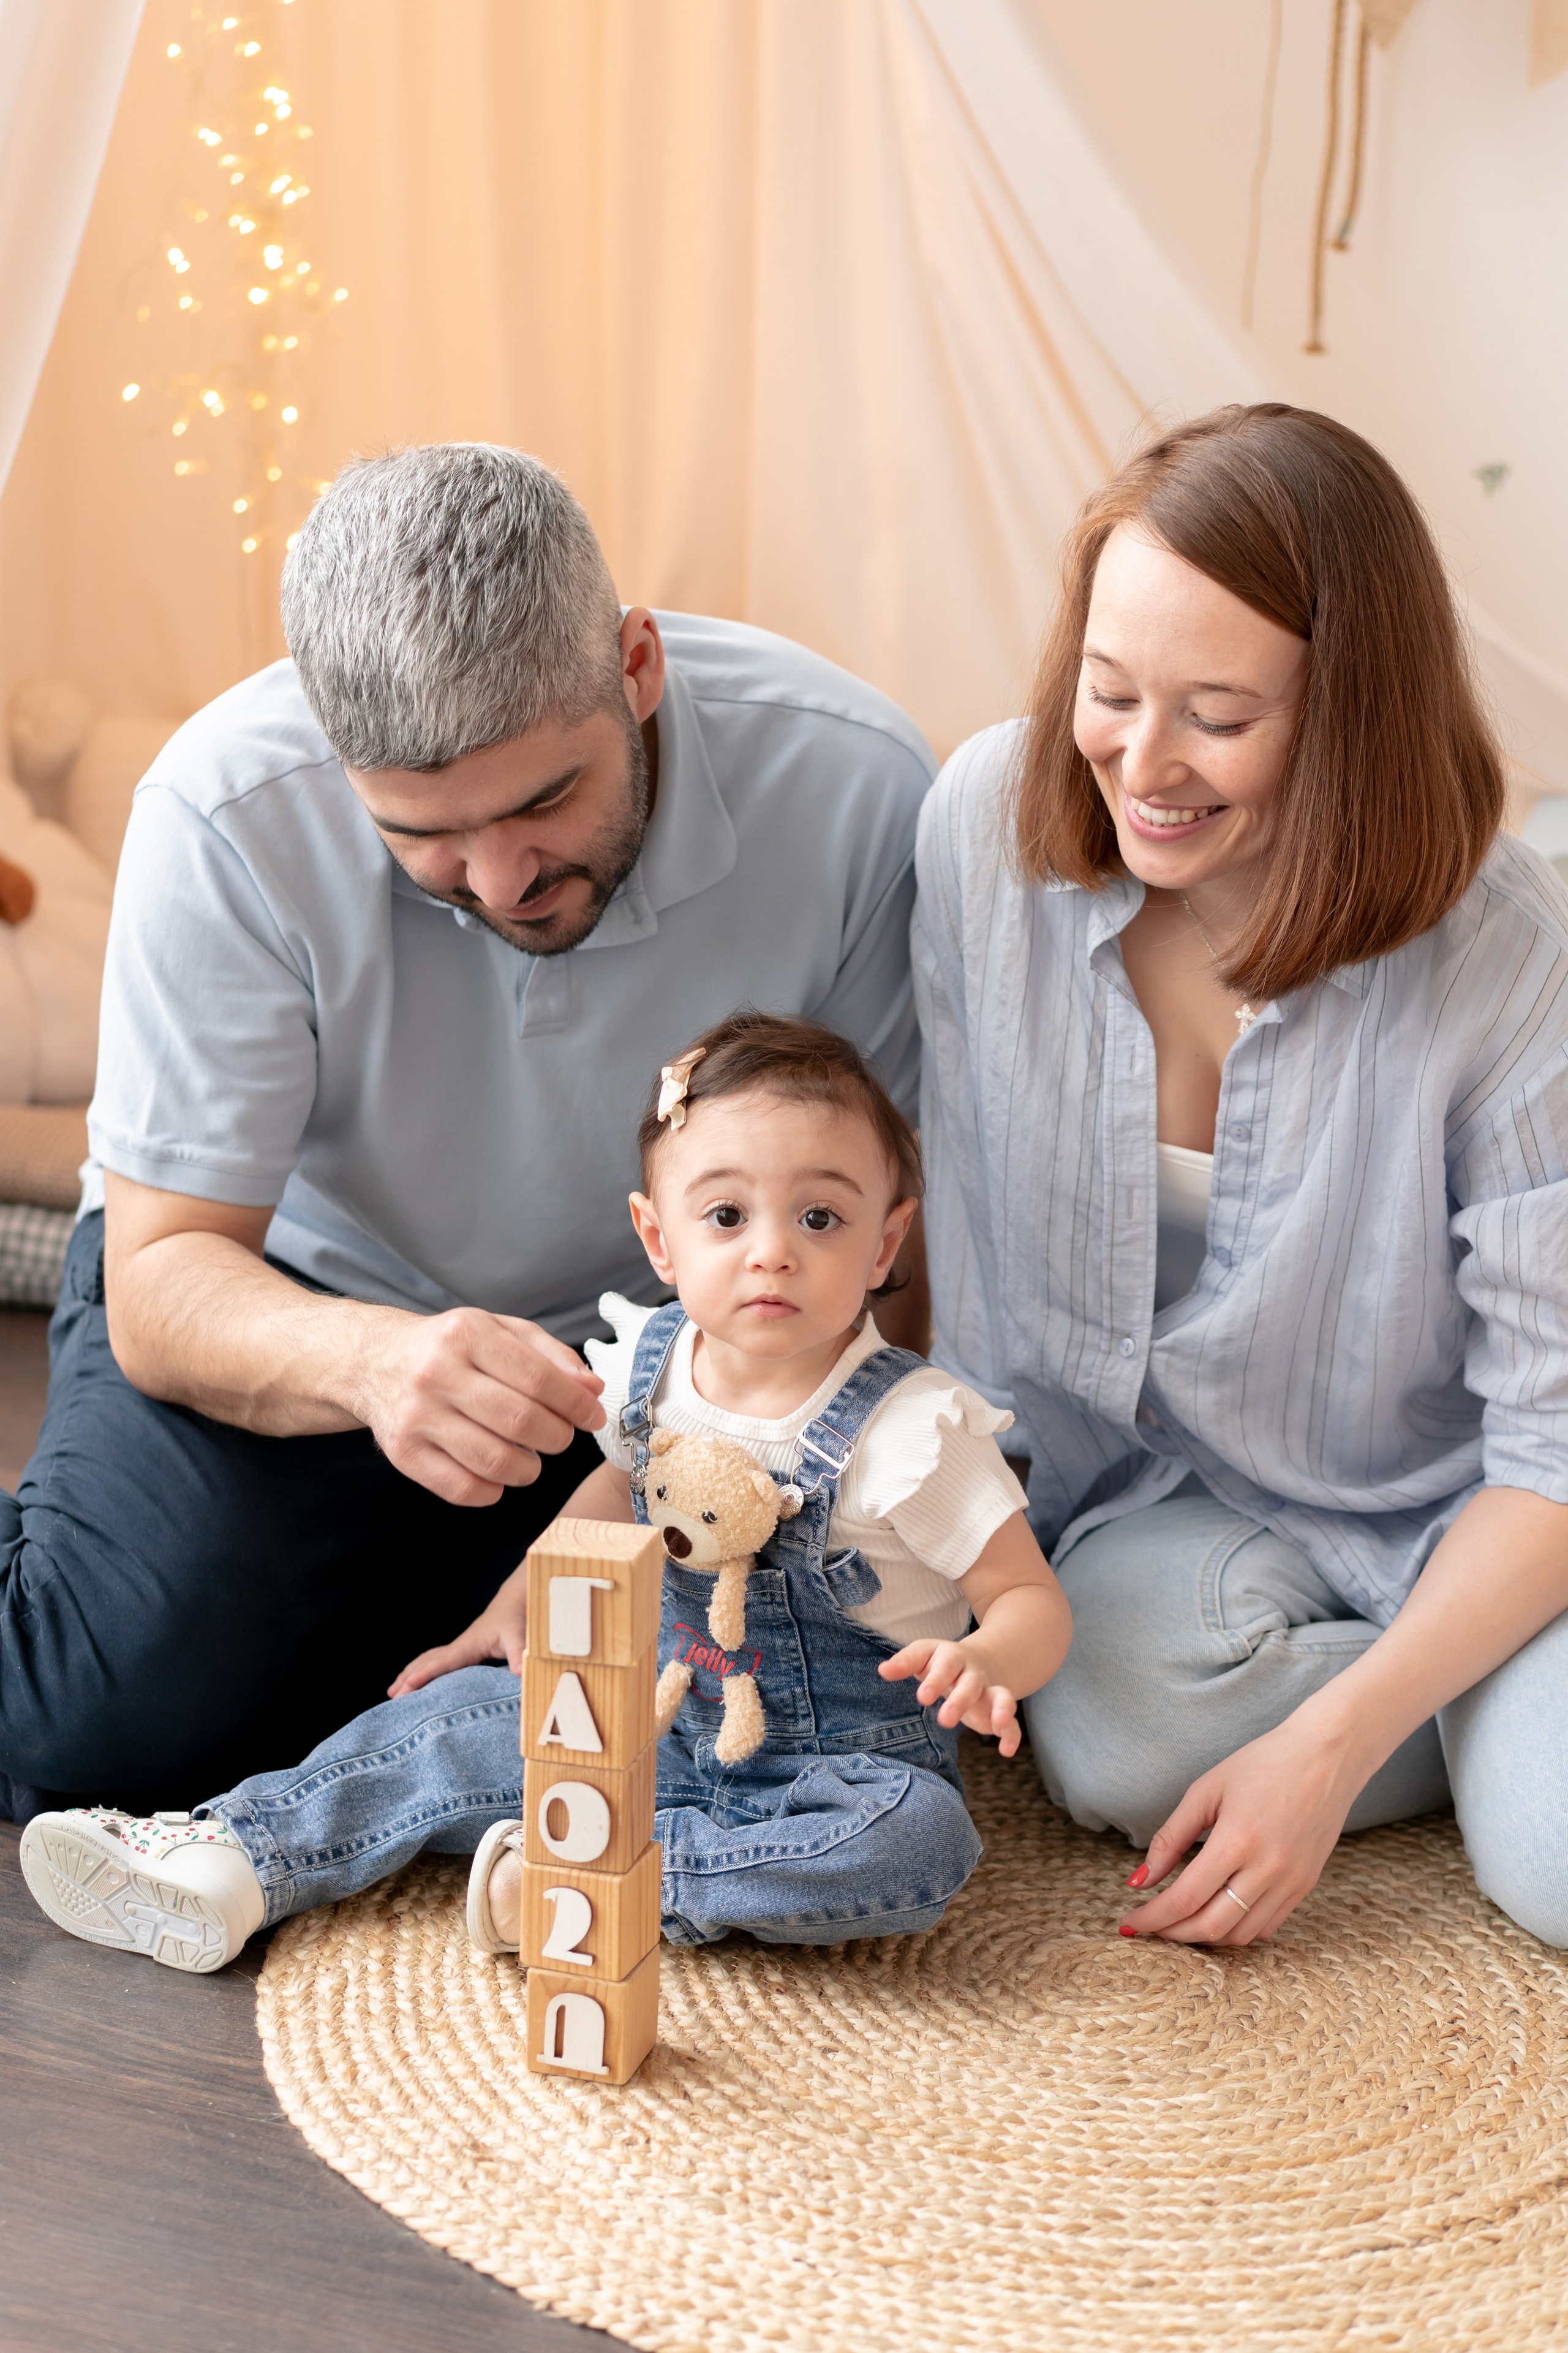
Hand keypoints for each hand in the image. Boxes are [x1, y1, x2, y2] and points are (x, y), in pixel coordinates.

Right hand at [351, 1307, 604, 1506]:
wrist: (376, 1362)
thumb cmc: (451, 1348)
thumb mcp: (500, 1331)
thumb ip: (551, 1356)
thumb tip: (592, 1390)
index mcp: (467, 1335)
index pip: (539, 1379)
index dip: (576, 1404)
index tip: (592, 1416)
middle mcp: (437, 1373)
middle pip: (520, 1422)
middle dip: (557, 1437)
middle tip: (560, 1436)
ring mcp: (416, 1416)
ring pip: (494, 1461)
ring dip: (529, 1468)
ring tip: (530, 1456)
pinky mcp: (403, 1453)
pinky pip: (463, 1489)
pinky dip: (493, 1489)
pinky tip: (497, 1471)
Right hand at [389, 1563, 528, 1695]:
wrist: (510, 1607)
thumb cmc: (514, 1622)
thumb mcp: (520, 1638)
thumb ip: (519, 1655)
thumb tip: (520, 1674)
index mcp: (468, 1646)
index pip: (443, 1661)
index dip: (426, 1672)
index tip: (409, 1683)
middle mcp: (457, 1647)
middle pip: (427, 1663)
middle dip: (408, 1679)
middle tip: (392, 1698)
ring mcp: (455, 1649)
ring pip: (426, 1661)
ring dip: (408, 1675)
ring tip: (392, 1693)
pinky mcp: (458, 1653)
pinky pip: (432, 1662)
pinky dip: (418, 1671)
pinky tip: (411, 1681)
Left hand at [880, 1637, 1021, 1755]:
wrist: (981, 1660)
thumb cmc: (941, 1662)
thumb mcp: (923, 1656)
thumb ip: (905, 1662)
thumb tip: (883, 1670)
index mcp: (952, 1657)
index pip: (945, 1664)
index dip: (936, 1680)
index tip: (922, 1697)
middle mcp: (973, 1673)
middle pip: (971, 1683)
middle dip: (960, 1700)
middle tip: (945, 1720)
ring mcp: (989, 1691)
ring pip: (1000, 1696)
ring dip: (1002, 1707)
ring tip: (998, 1722)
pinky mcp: (997, 1711)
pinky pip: (1011, 1722)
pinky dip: (1012, 1735)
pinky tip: (1006, 1751)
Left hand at [1119, 1714, 1366, 1945]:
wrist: (1326, 1756)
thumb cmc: (1262, 1764)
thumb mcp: (1206, 1791)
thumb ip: (1170, 1839)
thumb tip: (1139, 1881)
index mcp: (1237, 1840)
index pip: (1185, 1899)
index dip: (1152, 1918)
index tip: (1130, 1922)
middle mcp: (1268, 1869)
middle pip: (1211, 1927)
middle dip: (1173, 1934)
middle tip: (1149, 1927)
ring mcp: (1291, 1882)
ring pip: (1240, 1935)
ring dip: (1204, 1937)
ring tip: (1178, 1923)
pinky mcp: (1305, 1885)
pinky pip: (1266, 1926)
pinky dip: (1236, 1930)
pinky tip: (1217, 1914)